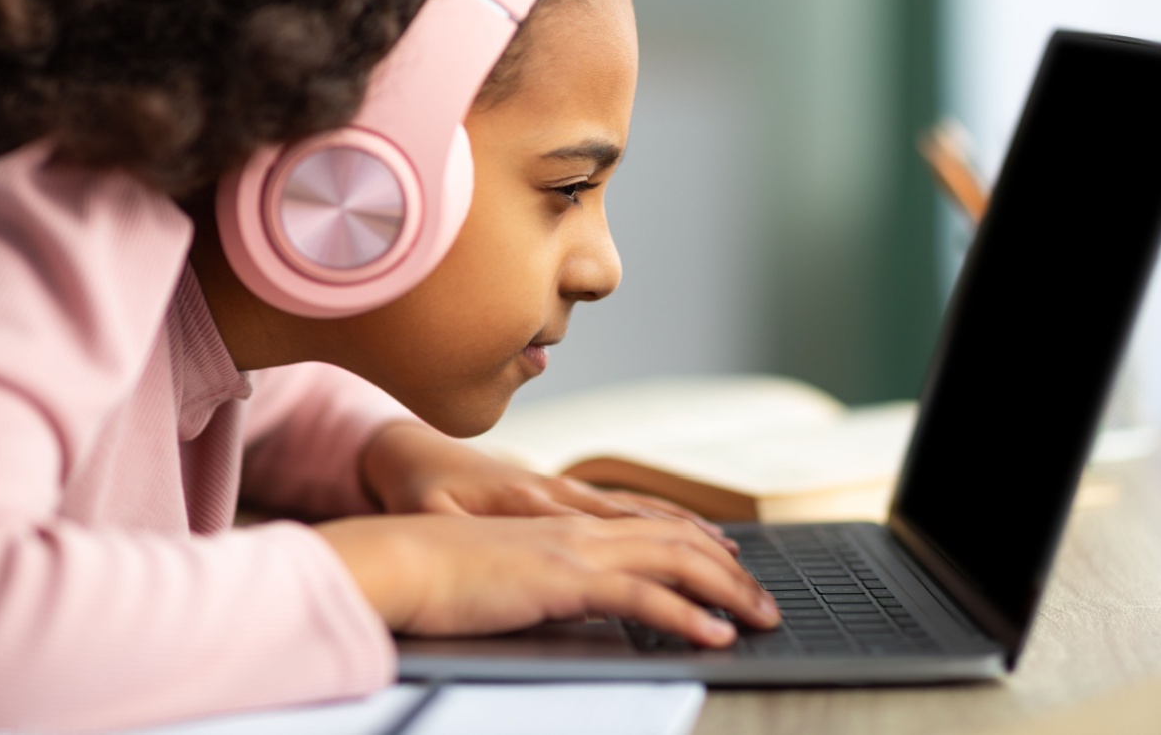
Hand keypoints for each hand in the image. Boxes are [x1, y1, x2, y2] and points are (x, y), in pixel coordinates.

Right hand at [316, 513, 779, 646]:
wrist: (395, 556)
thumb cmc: (433, 569)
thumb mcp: (500, 569)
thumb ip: (538, 576)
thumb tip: (562, 596)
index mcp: (563, 524)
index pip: (648, 528)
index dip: (696, 544)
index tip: (732, 568)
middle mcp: (578, 528)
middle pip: (675, 541)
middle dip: (728, 572)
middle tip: (766, 603)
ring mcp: (574, 549)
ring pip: (672, 562)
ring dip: (725, 591)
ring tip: (761, 618)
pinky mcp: (563, 579)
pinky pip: (641, 597)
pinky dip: (685, 615)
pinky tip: (713, 635)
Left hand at [359, 420, 734, 550]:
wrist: (403, 448)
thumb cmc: (415, 488)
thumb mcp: (428, 516)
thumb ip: (464, 536)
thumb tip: (491, 553)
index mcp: (533, 501)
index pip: (614, 535)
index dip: (662, 564)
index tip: (704, 593)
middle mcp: (558, 492)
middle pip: (645, 524)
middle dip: (699, 555)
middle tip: (744, 584)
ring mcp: (563, 490)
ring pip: (641, 512)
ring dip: (690, 535)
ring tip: (733, 557)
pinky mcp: (558, 493)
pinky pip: (623, 507)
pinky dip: (662, 520)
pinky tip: (687, 533)